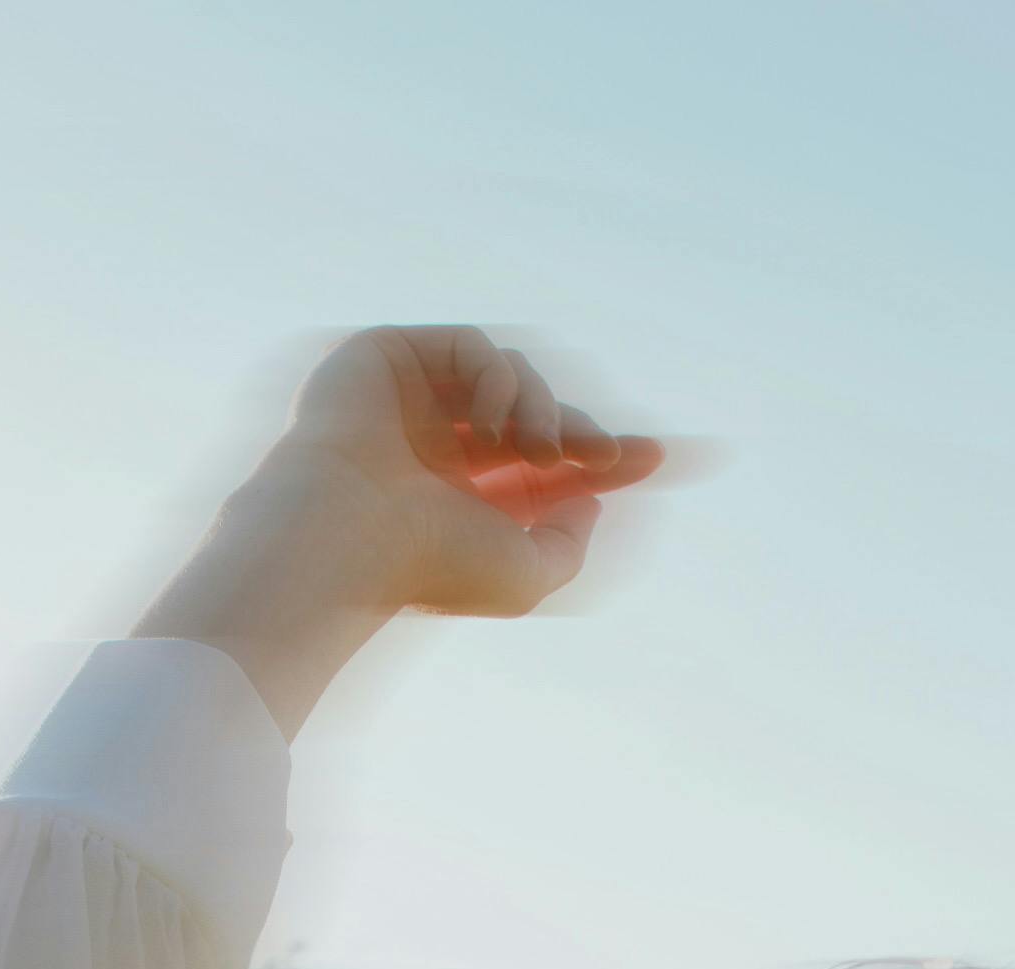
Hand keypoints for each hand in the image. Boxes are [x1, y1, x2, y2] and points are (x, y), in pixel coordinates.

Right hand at [263, 321, 666, 620]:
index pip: (547, 464)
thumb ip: (570, 540)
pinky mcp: (391, 357)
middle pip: (539, 416)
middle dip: (583, 432)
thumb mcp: (529, 575)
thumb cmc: (430, 568)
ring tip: (537, 454)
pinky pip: (476, 347)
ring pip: (514, 378)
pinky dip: (500, 381)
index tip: (664, 458)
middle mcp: (441, 448)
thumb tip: (591, 495)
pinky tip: (493, 428)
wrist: (351, 538)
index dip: (606, 456)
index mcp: (466, 498)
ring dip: (545, 413)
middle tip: (610, 455)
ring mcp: (415, 399)